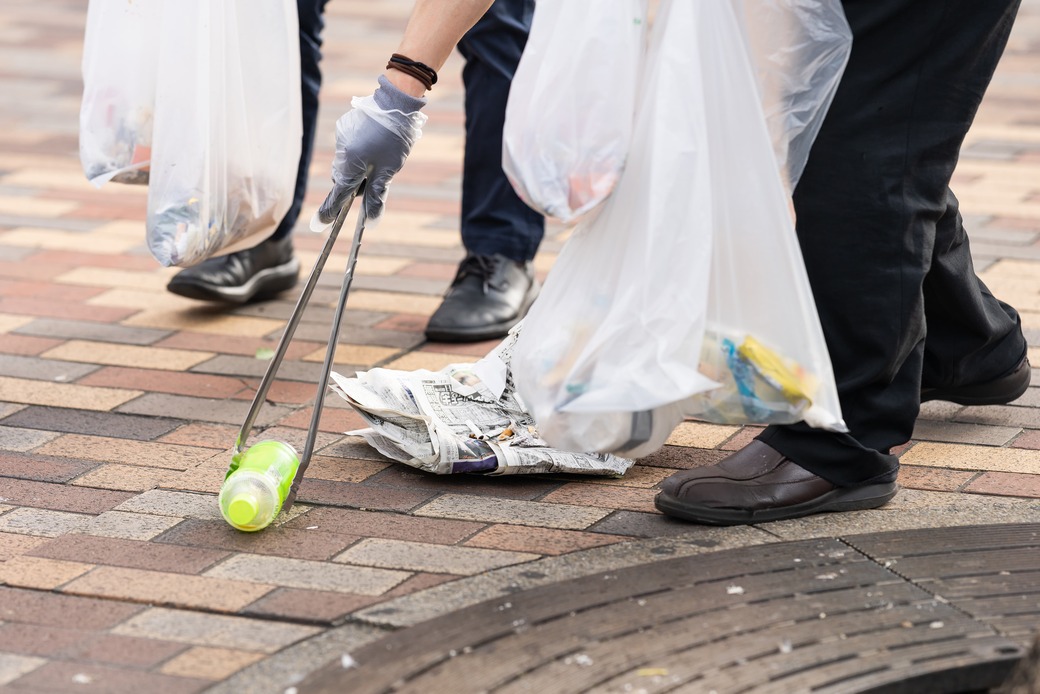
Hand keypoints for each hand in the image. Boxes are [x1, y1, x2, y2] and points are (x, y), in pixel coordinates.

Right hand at [315, 94, 426, 226]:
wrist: (395, 103)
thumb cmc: (394, 138)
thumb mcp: (389, 171)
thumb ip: (377, 196)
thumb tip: (371, 222)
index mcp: (350, 166)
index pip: (337, 196)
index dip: (329, 213)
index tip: (320, 225)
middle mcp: (341, 154)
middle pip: (343, 179)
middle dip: (354, 185)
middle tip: (374, 180)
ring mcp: (340, 139)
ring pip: (346, 164)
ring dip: (358, 167)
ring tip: (379, 156)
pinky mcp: (344, 128)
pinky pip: (347, 148)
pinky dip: (358, 151)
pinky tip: (373, 142)